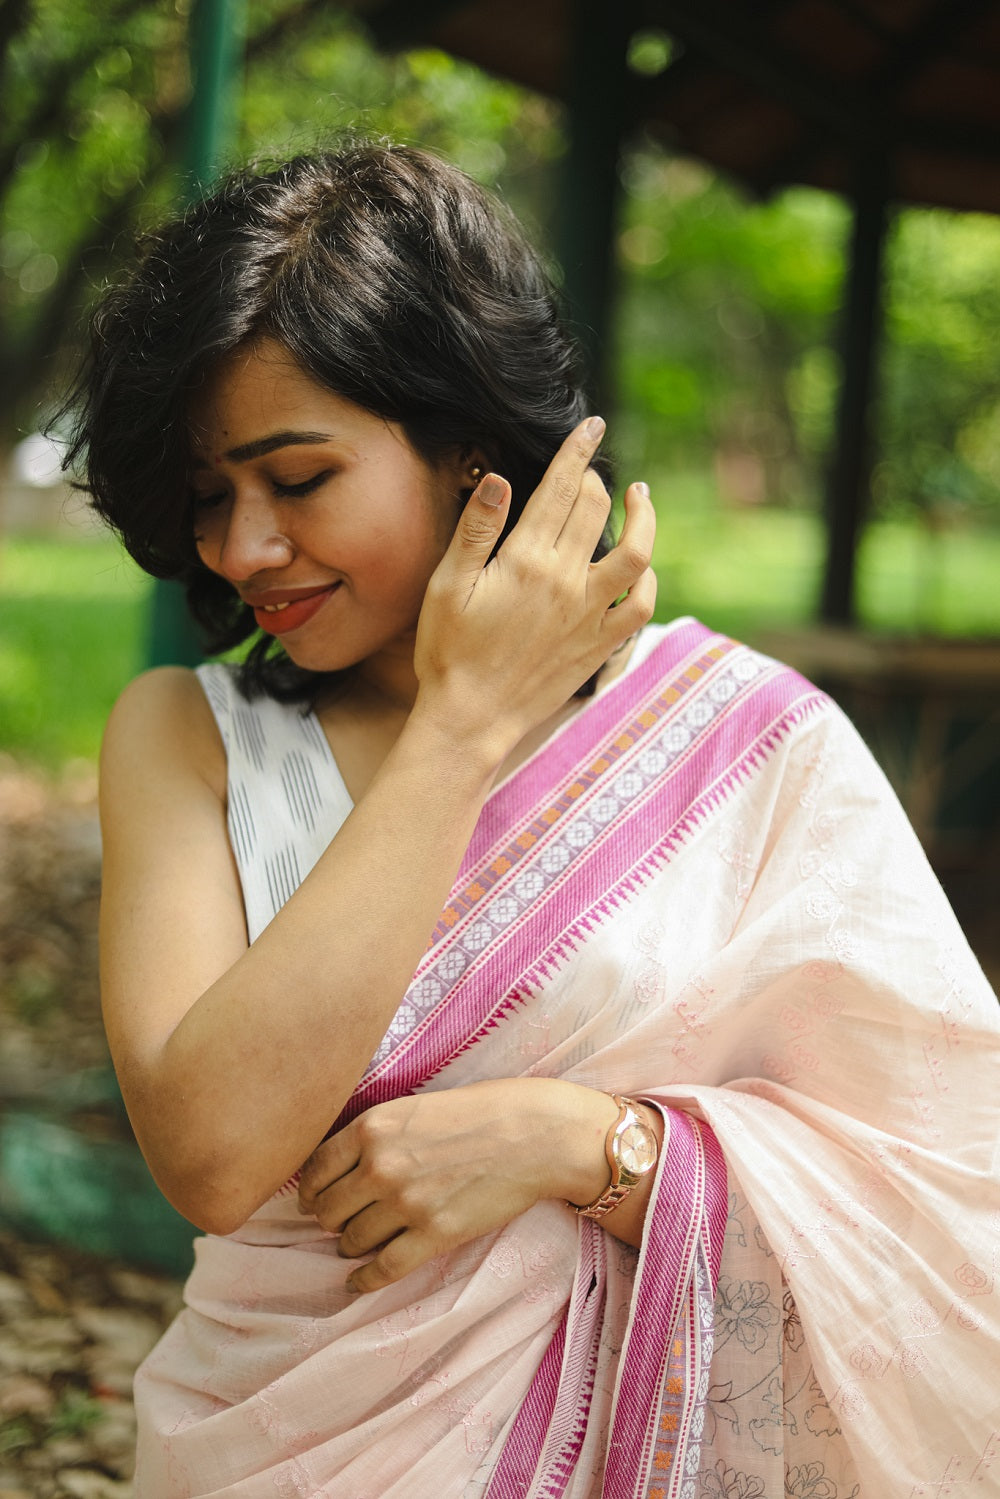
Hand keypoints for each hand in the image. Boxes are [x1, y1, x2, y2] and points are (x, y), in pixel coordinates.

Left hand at [297, 1079, 618, 1292]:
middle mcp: (380, 1166)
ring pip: (351, 1241)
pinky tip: (357, 1282)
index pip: (315, 1170)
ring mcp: (406, 1203)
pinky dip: (363, 1280)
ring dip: (350, 1246)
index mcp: (372, 1127)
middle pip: (327, 1210)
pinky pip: (382, 1269)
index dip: (310, 1191)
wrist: (533, 1133)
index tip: (312, 1200)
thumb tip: (341, 1169)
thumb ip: (375, 1135)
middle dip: (330, 1220)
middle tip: (339, 1222)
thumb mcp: (414, 1107)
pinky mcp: (434, 1234)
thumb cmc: (479, 1112)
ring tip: (358, 1244)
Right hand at [413, 418, 655, 759]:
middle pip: (596, 510)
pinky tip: (641, 567)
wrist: (471, 718)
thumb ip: (476, 530)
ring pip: (636, 554)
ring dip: (645, 519)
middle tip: (590, 467)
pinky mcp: (600, 644)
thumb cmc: (448, 652)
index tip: (591, 426)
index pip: (561, 489)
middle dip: (597, 478)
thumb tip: (501, 480)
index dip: (577, 451)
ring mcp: (589, 615)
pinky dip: (647, 580)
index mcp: (526, 561)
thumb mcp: (447, 585)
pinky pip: (640, 606)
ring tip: (642, 496)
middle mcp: (566, 582)